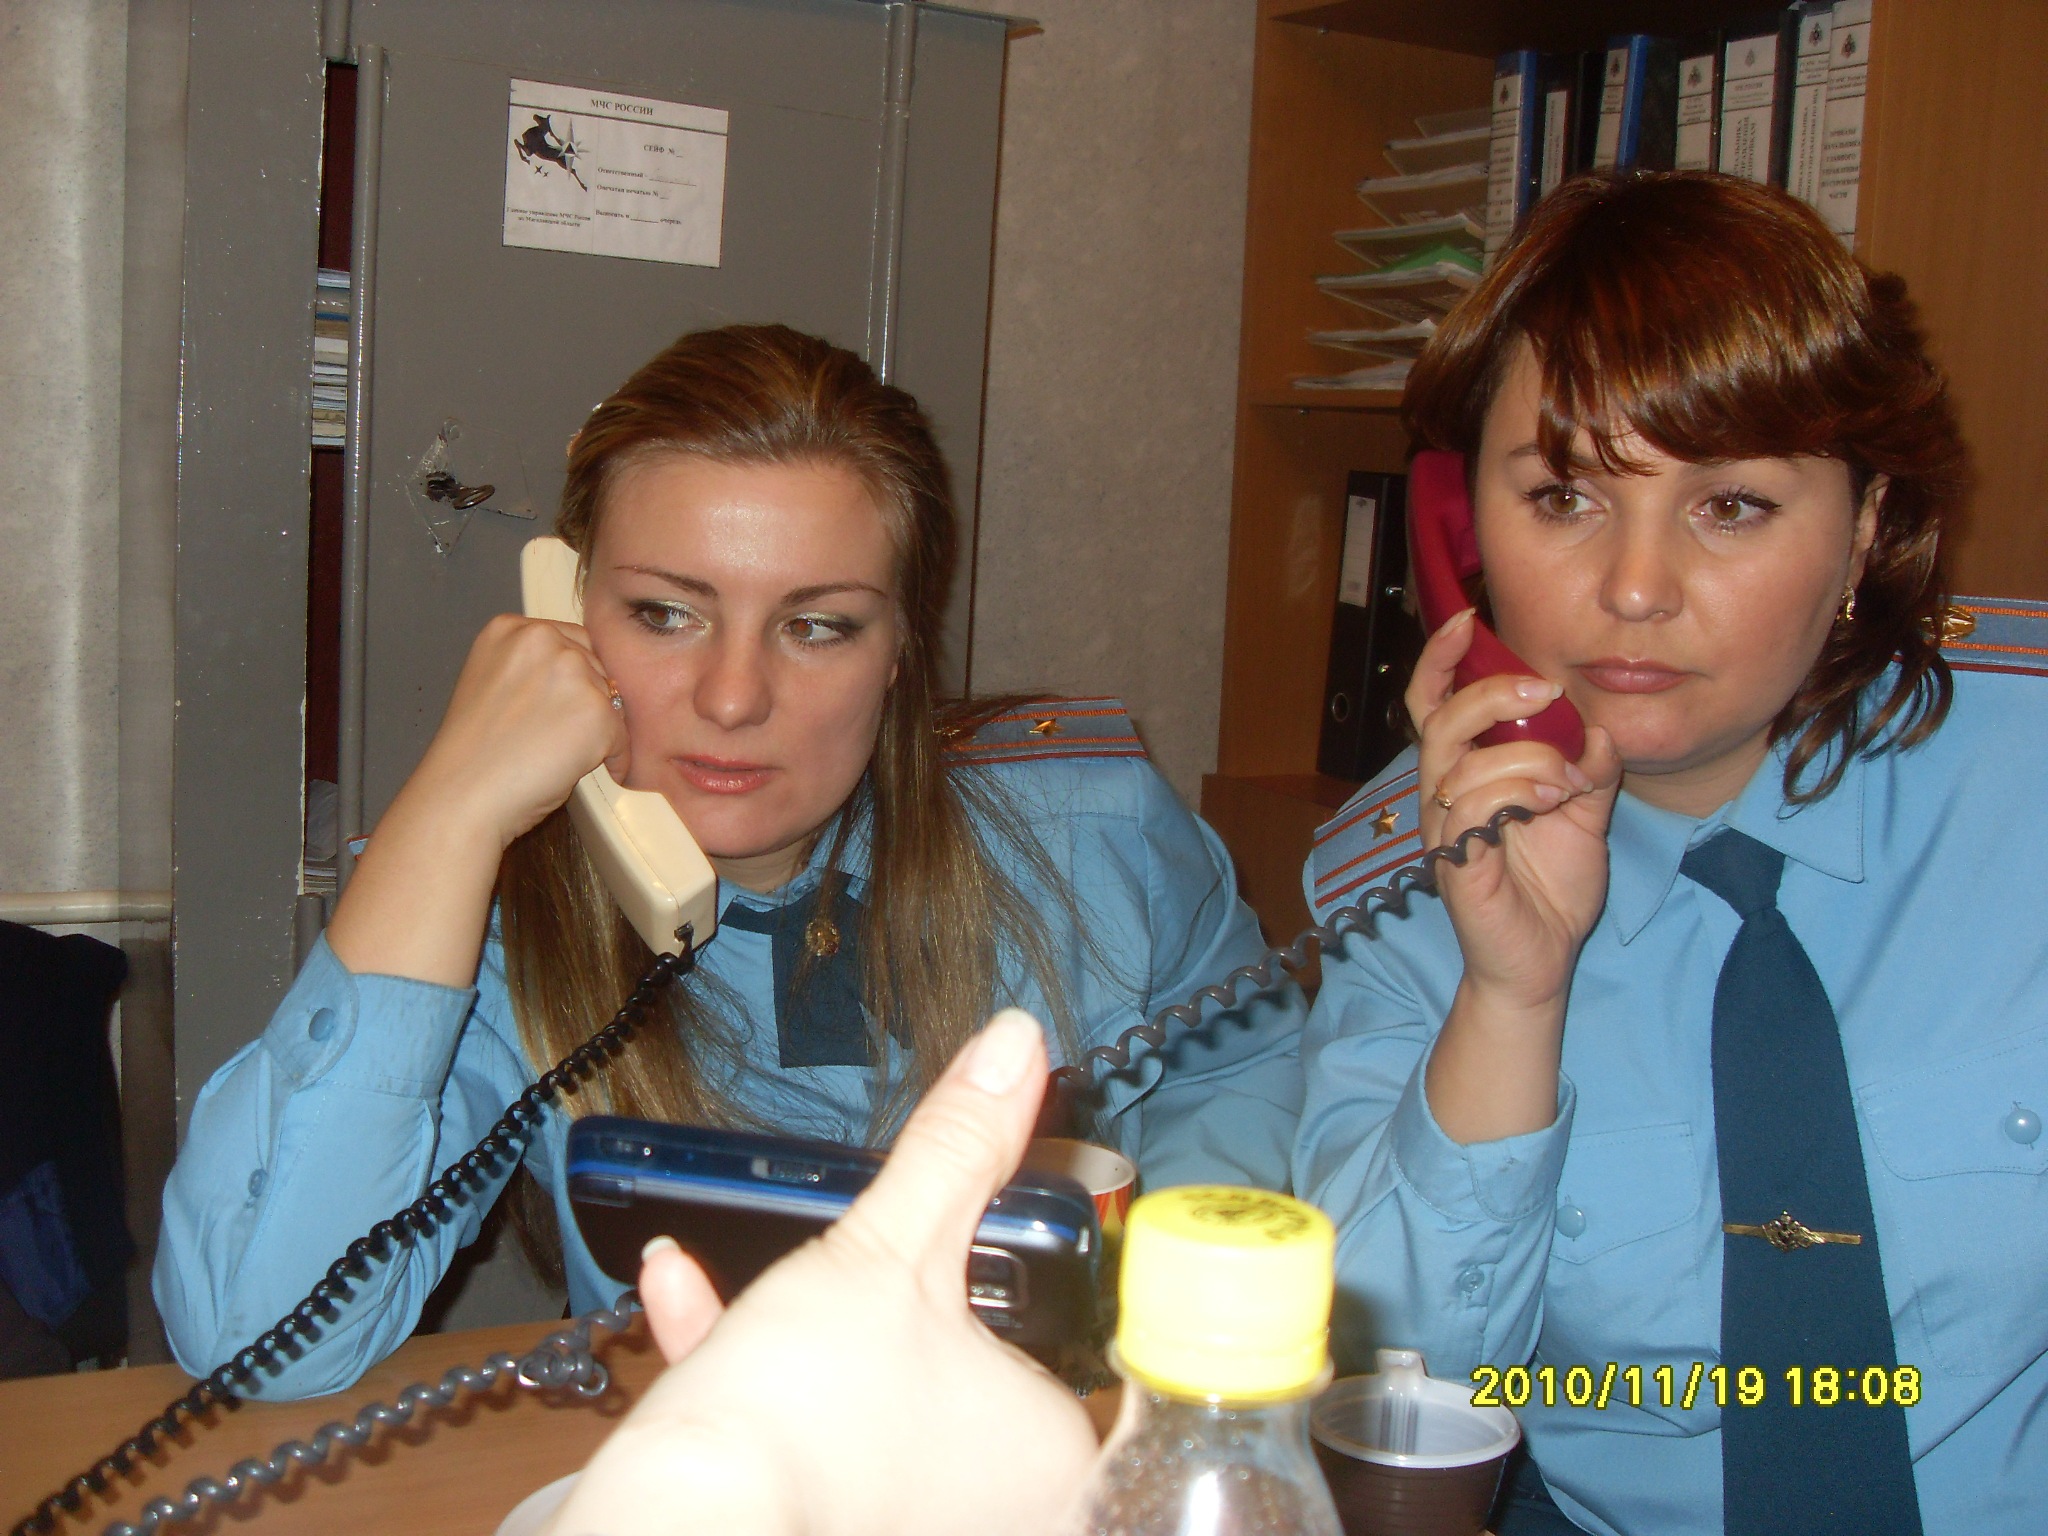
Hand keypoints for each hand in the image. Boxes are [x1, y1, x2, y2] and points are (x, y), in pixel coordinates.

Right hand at [408, 614, 628, 852]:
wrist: (461, 794)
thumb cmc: (471, 755)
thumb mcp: (492, 683)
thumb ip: (531, 670)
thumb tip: (578, 680)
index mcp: (510, 629)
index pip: (570, 641)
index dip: (572, 679)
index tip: (566, 704)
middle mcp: (542, 639)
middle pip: (595, 666)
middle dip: (589, 700)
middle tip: (568, 735)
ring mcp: (571, 672)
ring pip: (611, 699)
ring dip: (600, 728)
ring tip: (567, 754)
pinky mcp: (596, 711)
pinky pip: (622, 736)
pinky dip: (614, 758)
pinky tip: (590, 769)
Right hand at [543, 1009, 1100, 1535]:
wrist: (681, 1523)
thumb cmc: (805, 1411)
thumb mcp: (891, 1245)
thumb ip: (959, 1147)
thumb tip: (1017, 1044)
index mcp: (1052, 1452)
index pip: (1058, 1338)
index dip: (1002, 1274)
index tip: (953, 1243)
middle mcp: (1000, 1508)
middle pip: (955, 1366)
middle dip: (881, 1296)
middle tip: (856, 1257)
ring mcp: (913, 1524)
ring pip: (866, 1398)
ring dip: (800, 1320)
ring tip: (755, 1269)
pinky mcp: (823, 1523)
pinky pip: (802, 1441)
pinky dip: (751, 1371)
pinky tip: (683, 1295)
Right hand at [1408, 608, 1621, 1012]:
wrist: (1540, 963)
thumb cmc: (1548, 889)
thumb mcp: (1585, 815)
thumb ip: (1591, 768)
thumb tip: (1599, 728)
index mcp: (1467, 772)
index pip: (1434, 704)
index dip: (1440, 660)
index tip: (1465, 621)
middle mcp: (1443, 794)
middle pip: (1439, 719)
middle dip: (1493, 694)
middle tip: (1547, 692)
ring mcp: (1443, 830)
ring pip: (1460, 761)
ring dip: (1526, 757)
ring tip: (1568, 781)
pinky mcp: (1454, 864)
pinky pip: (1469, 807)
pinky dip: (1518, 792)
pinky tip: (1552, 804)